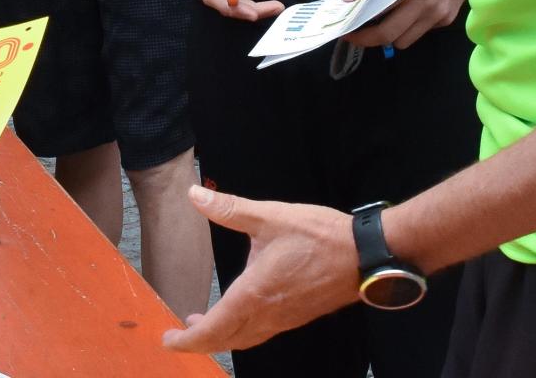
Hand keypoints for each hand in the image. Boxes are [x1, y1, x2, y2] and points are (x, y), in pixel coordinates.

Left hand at [163, 187, 357, 352]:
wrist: (366, 255)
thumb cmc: (320, 236)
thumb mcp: (270, 216)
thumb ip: (229, 209)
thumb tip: (194, 194)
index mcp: (255, 293)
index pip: (214, 329)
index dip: (188, 340)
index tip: (168, 340)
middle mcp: (268, 314)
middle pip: (227, 340)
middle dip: (199, 342)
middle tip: (177, 336)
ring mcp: (286, 319)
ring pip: (246, 339)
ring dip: (221, 336)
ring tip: (202, 324)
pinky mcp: (298, 316)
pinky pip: (262, 333)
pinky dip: (242, 331)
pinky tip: (238, 314)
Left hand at [341, 0, 474, 48]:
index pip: (378, 20)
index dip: (359, 30)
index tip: (346, 31)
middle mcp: (426, 6)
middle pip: (390, 37)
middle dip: (369, 39)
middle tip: (356, 34)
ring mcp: (439, 14)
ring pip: (407, 40)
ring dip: (391, 35)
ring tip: (381, 22)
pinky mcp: (448, 17)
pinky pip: (423, 31)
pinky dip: (410, 27)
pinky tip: (406, 11)